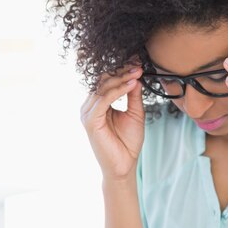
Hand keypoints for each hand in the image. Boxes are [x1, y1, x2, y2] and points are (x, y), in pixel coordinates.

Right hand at [80, 59, 144, 180]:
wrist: (124, 166)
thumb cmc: (128, 142)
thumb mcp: (135, 114)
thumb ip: (133, 96)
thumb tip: (136, 77)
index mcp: (98, 104)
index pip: (107, 80)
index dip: (122, 70)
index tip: (138, 62)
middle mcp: (90, 106)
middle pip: (104, 80)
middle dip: (122, 71)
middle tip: (138, 64)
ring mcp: (88, 113)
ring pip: (103, 88)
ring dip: (121, 78)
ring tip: (137, 72)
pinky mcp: (90, 120)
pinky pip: (103, 100)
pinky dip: (118, 90)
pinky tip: (131, 85)